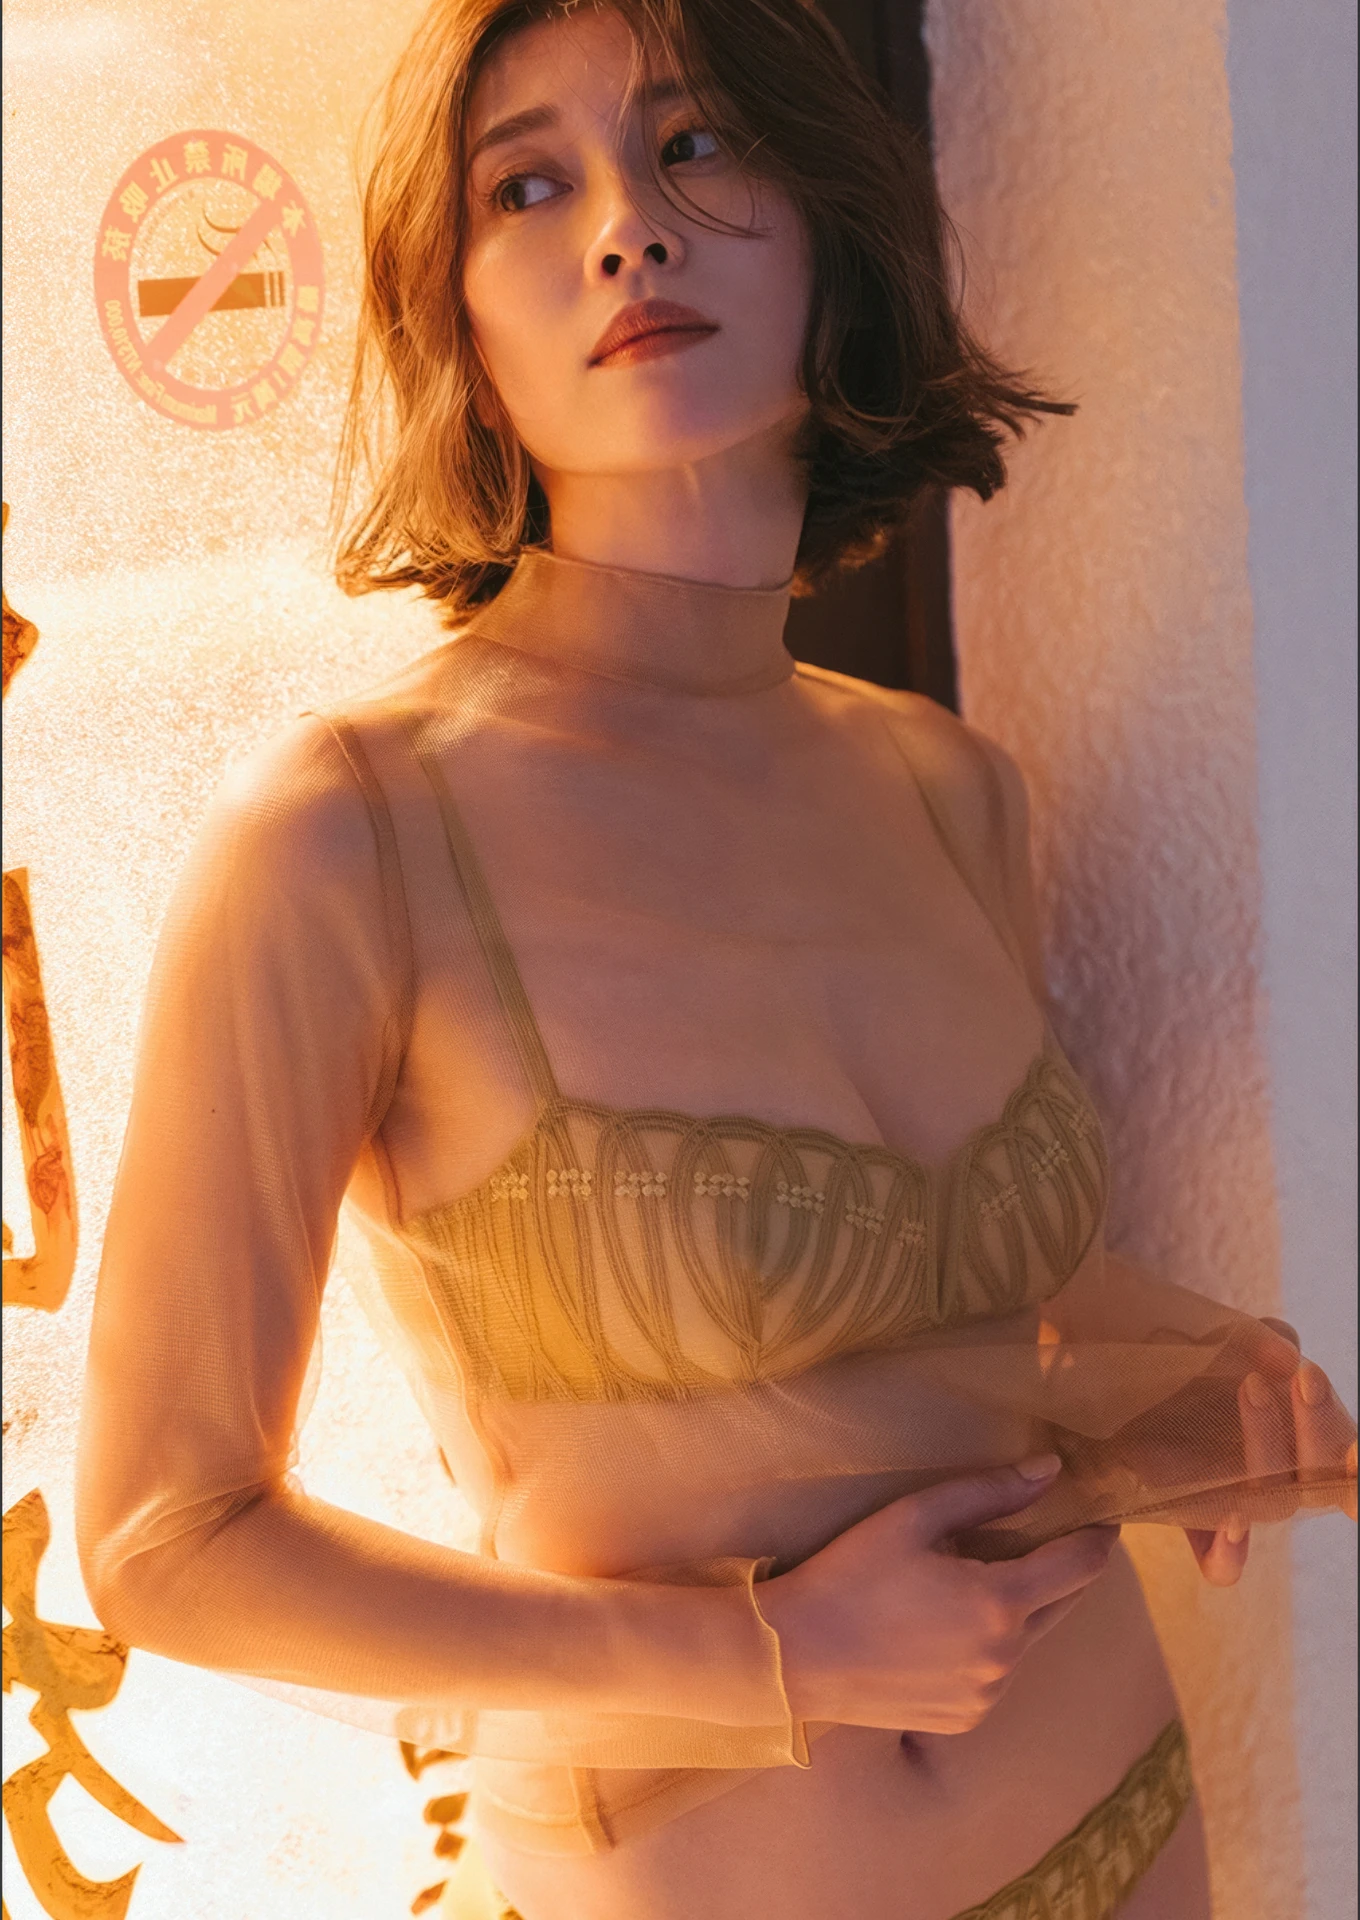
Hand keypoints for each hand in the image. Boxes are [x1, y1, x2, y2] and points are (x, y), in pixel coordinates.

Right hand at [756, 1457, 1118, 1734]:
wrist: (795, 1655)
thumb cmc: (850, 1574)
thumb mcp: (914, 1517)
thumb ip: (989, 1493)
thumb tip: (1050, 1470)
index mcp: (1000, 1602)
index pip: (1081, 1565)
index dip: (1099, 1537)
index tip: (1104, 1516)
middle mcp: (1007, 1657)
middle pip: (1064, 1603)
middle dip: (1063, 1569)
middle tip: (1047, 1538)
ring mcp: (988, 1696)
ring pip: (1028, 1639)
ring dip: (1020, 1608)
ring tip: (976, 1581)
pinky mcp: (965, 1719)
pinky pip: (997, 1674)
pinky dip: (989, 1646)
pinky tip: (944, 1627)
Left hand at [1186, 1317, 1357, 1585]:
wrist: (1111, 1395)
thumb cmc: (1177, 1369)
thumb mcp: (1213, 1343)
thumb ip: (1255, 1341)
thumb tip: (1286, 1349)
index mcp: (1296, 1437)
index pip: (1343, 1455)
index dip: (1359, 1469)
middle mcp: (1276, 1476)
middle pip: (1319, 1476)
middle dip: (1320, 1425)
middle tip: (1306, 1375)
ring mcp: (1237, 1502)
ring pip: (1274, 1503)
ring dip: (1269, 1448)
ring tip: (1252, 1385)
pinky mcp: (1191, 1523)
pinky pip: (1221, 1564)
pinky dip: (1229, 1554)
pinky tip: (1232, 1523)